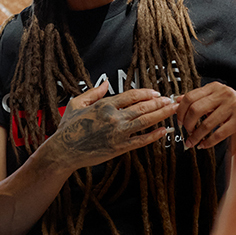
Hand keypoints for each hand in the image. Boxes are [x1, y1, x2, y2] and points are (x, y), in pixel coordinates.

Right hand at [48, 82, 178, 170]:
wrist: (63, 151)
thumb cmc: (68, 128)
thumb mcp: (76, 104)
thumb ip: (93, 93)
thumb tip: (105, 84)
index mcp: (104, 105)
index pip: (132, 96)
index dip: (146, 93)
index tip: (156, 92)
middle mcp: (114, 117)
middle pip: (143, 107)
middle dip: (160, 102)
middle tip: (172, 100)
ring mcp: (117, 133)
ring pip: (145, 121)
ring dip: (161, 115)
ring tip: (172, 110)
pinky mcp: (119, 148)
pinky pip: (140, 141)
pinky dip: (153, 136)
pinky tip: (163, 131)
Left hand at [175, 82, 235, 149]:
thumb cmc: (231, 103)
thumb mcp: (214, 96)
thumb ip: (197, 98)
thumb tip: (177, 101)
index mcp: (214, 87)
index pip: (190, 97)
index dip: (181, 111)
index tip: (179, 121)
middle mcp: (223, 94)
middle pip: (195, 109)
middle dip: (187, 124)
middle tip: (186, 131)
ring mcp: (232, 107)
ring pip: (206, 124)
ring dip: (196, 136)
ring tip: (192, 142)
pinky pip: (219, 134)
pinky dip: (208, 142)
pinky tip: (204, 144)